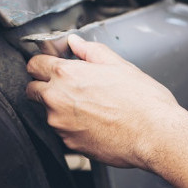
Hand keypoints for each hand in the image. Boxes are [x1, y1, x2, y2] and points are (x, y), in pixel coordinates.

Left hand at [26, 34, 182, 168]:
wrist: (155, 134)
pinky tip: (94, 121)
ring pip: (47, 112)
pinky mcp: (69, 145)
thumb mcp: (117, 64)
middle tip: (66, 85)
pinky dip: (71, 125)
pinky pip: (62, 131)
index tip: (50, 64)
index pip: (34, 64)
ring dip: (58, 107)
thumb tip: (75, 42)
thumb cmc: (142, 100)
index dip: (42, 62)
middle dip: (43, 85)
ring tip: (88, 105)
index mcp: (66, 74)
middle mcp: (57, 100)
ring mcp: (61, 125)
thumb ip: (90, 51)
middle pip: (32, 90)